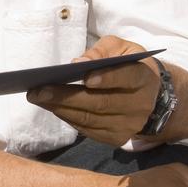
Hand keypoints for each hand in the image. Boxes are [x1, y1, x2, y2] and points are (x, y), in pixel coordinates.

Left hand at [27, 36, 159, 146]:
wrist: (150, 96)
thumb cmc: (128, 65)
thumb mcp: (121, 48)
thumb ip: (102, 51)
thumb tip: (78, 62)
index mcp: (144, 78)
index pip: (127, 78)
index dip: (107, 78)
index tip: (85, 77)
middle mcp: (139, 105)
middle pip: (101, 103)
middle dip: (67, 96)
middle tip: (38, 90)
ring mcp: (128, 125)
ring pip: (91, 119)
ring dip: (60, 109)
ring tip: (37, 97)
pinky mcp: (116, 138)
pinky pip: (88, 130)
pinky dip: (68, 118)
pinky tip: (51, 107)